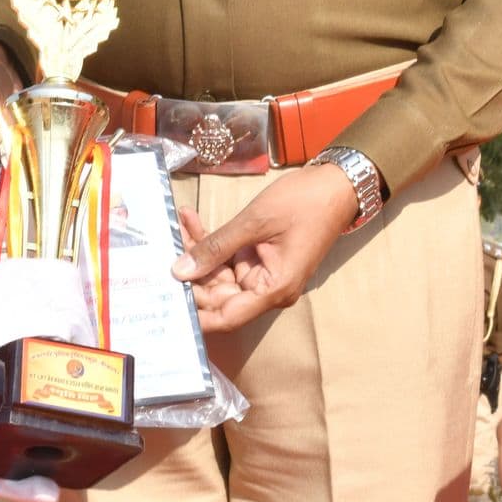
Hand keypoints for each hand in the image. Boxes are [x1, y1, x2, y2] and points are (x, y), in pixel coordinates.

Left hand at [171, 165, 360, 333]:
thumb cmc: (304, 204)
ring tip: (180, 224)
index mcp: (273, 289)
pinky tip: (192, 219)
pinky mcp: (259, 258)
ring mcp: (263, 273)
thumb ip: (216, 247)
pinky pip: (228, 258)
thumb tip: (180, 271)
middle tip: (166, 247)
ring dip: (198, 250)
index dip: (196, 314)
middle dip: (191, 271)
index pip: (226, 316)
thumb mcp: (255, 222)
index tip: (167, 304)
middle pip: (218, 294)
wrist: (335, 185)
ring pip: (219, 273)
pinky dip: (211, 241)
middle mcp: (268, 289)